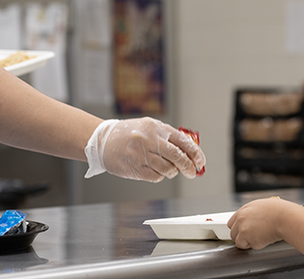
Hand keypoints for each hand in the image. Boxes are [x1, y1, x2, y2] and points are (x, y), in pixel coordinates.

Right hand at [84, 117, 205, 181]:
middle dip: (188, 166)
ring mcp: (141, 154)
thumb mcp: (149, 127)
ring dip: (173, 172)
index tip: (200, 162)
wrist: (102, 140)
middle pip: (177, 157)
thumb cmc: (129, 133)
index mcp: (156, 128)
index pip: (182, 141)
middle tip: (192, 172)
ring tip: (171, 170)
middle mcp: (149, 140)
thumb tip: (189, 152)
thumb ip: (167, 137)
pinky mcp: (134, 167)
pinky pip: (155, 177)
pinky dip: (159, 176)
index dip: (195, 153)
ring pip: (167, 169)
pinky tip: (156, 171)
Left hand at [228, 198, 289, 249]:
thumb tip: (256, 218)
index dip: (238, 228)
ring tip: (258, 238)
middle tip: (251, 237)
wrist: (285, 218)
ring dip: (246, 242)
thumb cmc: (281, 212)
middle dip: (241, 236)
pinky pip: (245, 246)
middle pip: (233, 232)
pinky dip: (252, 246)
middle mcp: (241, 217)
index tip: (243, 231)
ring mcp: (243, 228)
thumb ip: (255, 213)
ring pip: (237, 241)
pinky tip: (261, 240)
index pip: (233, 221)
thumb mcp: (264, 206)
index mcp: (245, 209)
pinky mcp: (247, 238)